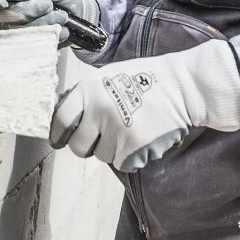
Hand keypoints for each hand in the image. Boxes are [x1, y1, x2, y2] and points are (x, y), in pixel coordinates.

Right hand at [0, 0, 99, 42]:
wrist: (81, 13)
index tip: (4, 0)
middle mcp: (10, 12)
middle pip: (5, 14)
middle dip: (30, 9)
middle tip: (49, 4)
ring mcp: (20, 30)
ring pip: (22, 29)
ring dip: (46, 21)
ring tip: (62, 16)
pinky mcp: (32, 43)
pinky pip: (37, 41)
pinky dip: (54, 32)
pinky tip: (63, 28)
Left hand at [49, 40, 239, 171]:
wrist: (182, 87)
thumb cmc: (144, 78)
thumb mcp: (107, 76)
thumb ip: (86, 95)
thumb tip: (64, 115)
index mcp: (88, 89)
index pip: (61, 119)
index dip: (57, 134)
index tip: (58, 140)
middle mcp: (98, 110)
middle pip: (78, 145)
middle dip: (85, 147)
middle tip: (99, 140)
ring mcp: (116, 130)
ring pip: (101, 156)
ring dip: (112, 149)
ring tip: (129, 129)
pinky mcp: (133, 147)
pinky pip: (122, 163)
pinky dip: (130, 156)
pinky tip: (141, 137)